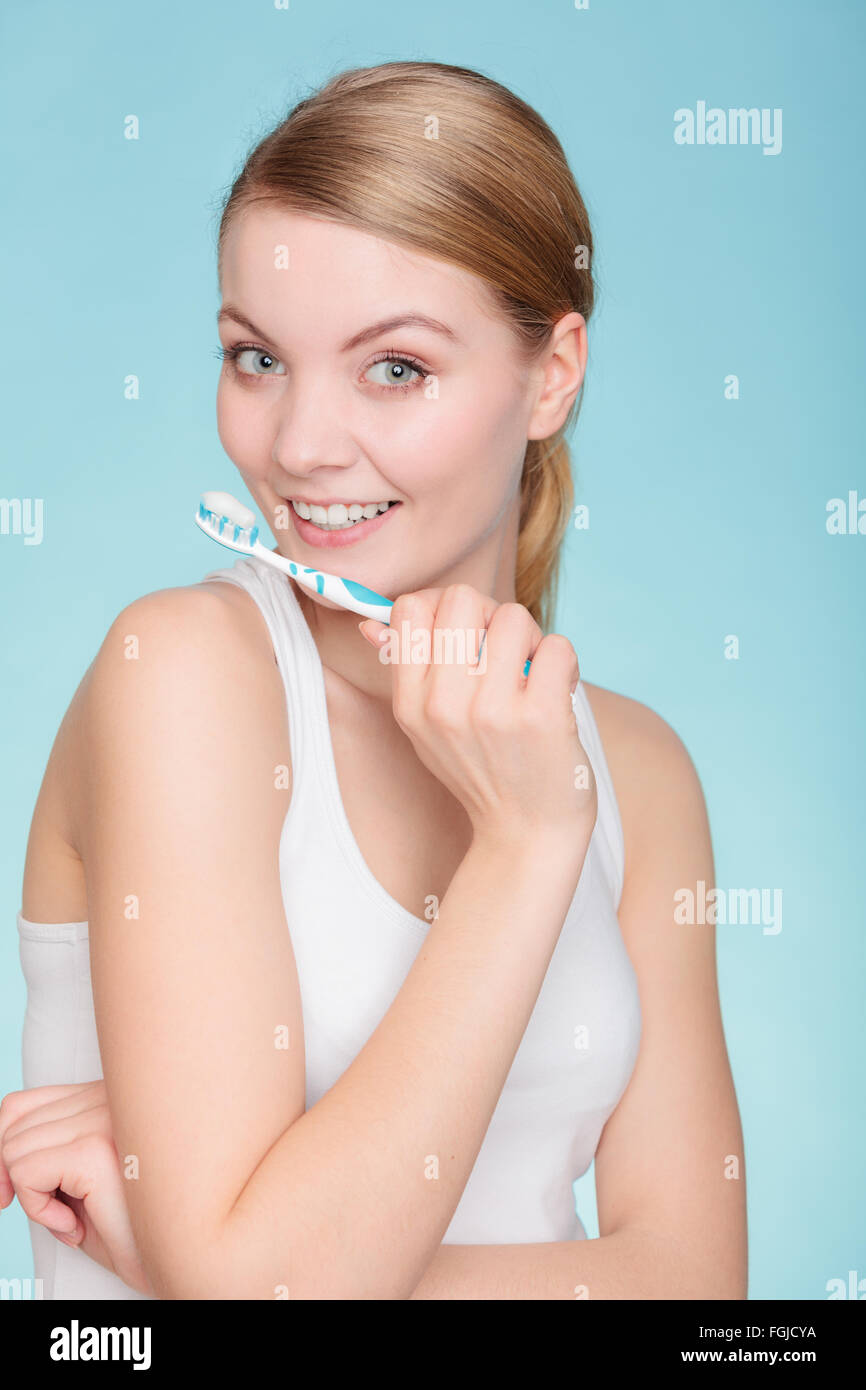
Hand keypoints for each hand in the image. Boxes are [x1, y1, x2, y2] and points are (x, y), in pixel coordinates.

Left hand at [0, 1081, 153, 1296]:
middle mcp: (111, 1095)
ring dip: (32, 1199)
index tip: (15, 1192)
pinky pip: (26, 1172)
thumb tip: (1, 1149)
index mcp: (110, 1095)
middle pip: (11, 1125)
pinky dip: (37, 1210)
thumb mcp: (84, 1180)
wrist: (185, 1258)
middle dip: (16, 1179)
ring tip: (74, 1219)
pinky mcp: (96, 1149)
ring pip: (13, 1149)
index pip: (22, 1104)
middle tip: (55, 1214)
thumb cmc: (138, 1227)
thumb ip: (51, 1149)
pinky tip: (76, 1227)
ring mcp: (105, 1117)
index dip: (6, 1149)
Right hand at [359, 583, 596, 854]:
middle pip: (463, 598)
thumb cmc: (483, 772)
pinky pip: (557, 647)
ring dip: (533, 639)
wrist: (526, 835)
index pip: (411, 608)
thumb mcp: (427, 729)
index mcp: (410, 704)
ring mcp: (493, 713)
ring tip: (533, 676)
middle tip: (507, 652)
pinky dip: (564, 664)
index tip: (468, 633)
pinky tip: (557, 693)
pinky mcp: (541, 718)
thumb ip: (407, 671)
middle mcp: (444, 706)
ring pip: (515, 617)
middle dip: (492, 614)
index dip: (445, 606)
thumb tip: (374, 620)